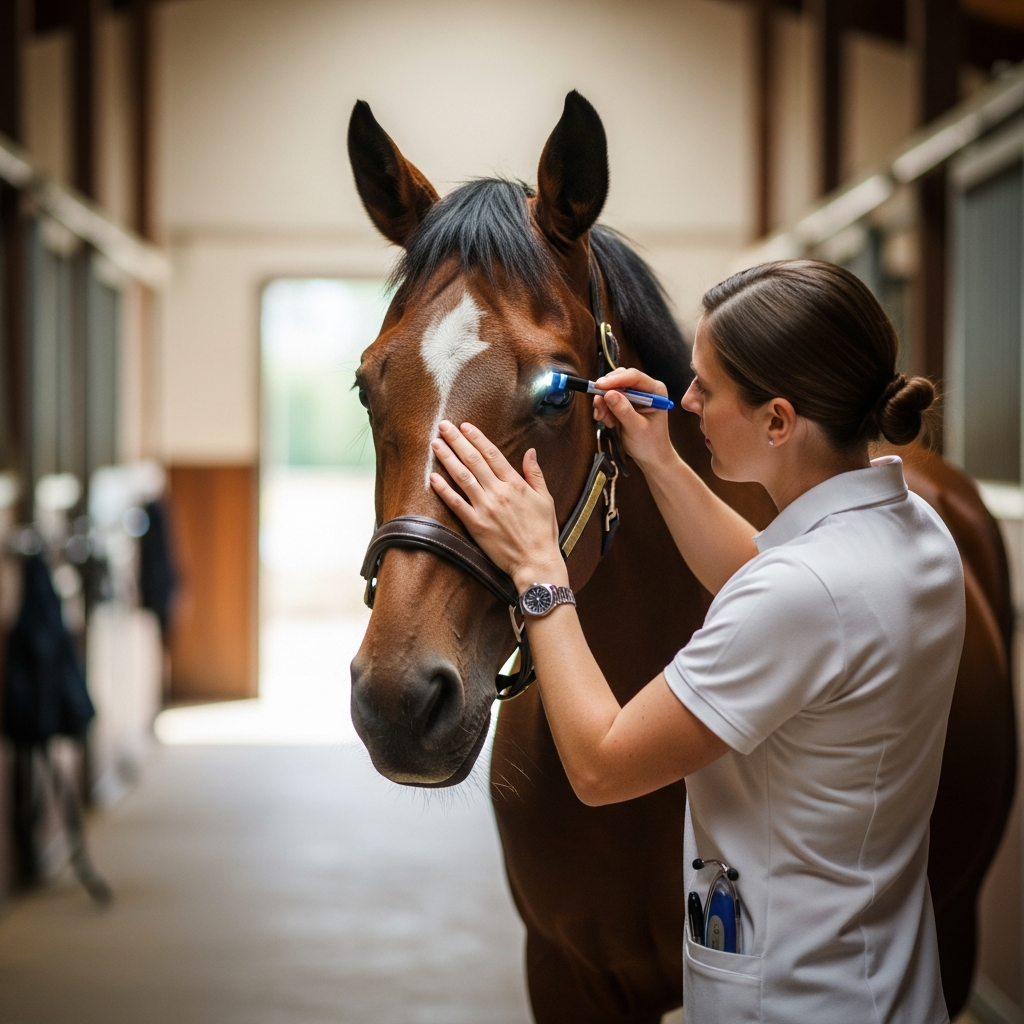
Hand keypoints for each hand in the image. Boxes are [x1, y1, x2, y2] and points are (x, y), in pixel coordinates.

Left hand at [429, 420, 566, 591]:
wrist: (536, 561)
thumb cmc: (543, 532)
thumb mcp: (545, 499)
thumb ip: (535, 474)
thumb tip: (530, 452)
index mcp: (516, 484)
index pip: (492, 454)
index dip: (476, 438)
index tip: (464, 426)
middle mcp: (499, 492)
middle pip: (473, 460)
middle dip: (457, 441)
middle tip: (443, 426)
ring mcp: (486, 508)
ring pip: (462, 477)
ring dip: (447, 459)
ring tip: (435, 444)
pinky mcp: (476, 525)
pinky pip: (456, 504)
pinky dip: (444, 490)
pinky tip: (433, 478)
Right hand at [592, 368, 674, 468]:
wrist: (651, 457)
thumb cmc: (651, 444)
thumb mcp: (637, 428)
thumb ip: (623, 410)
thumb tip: (609, 394)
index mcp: (655, 391)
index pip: (633, 377)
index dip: (615, 380)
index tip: (599, 387)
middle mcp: (645, 390)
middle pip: (620, 379)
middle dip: (607, 391)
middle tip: (599, 406)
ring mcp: (634, 396)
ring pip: (611, 389)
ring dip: (603, 402)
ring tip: (605, 419)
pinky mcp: (624, 403)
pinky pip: (608, 399)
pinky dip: (603, 409)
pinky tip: (608, 421)